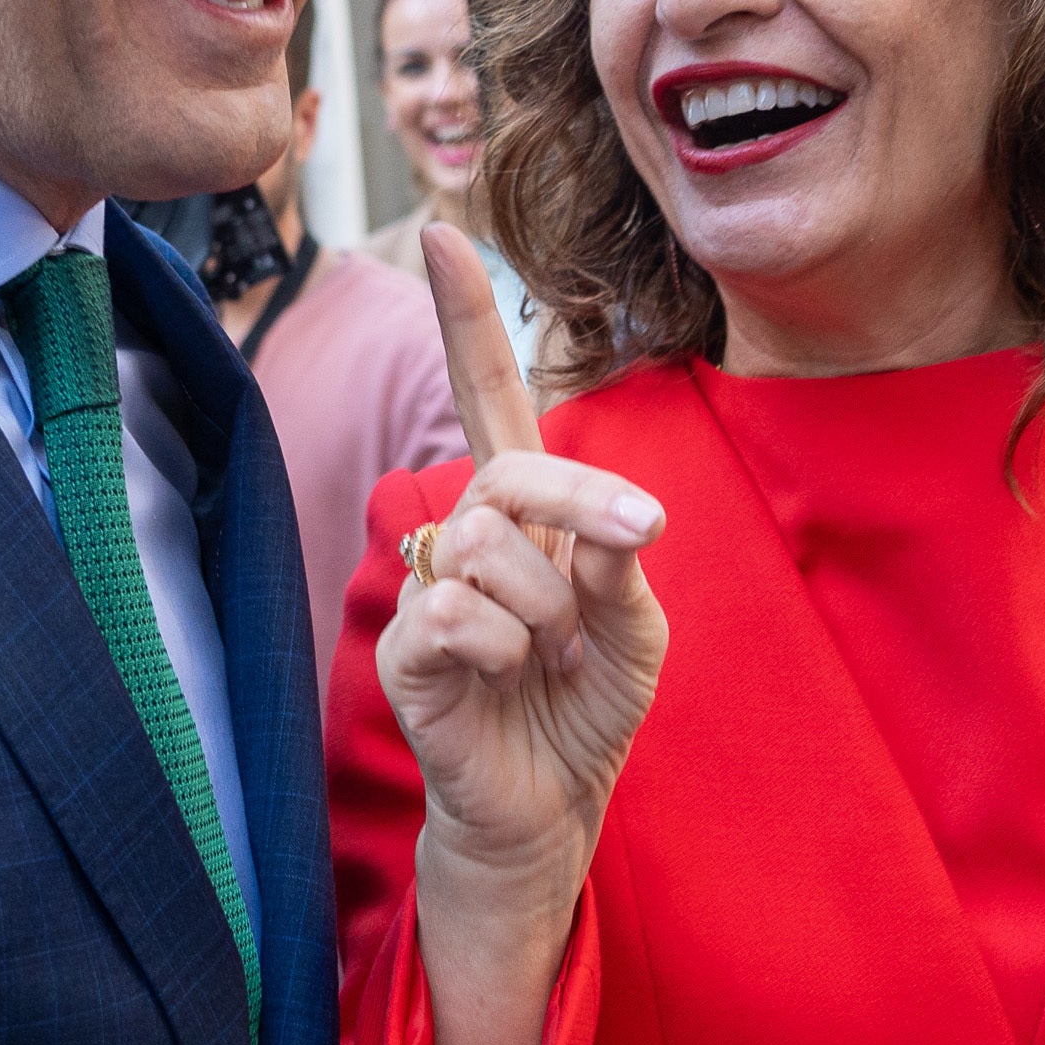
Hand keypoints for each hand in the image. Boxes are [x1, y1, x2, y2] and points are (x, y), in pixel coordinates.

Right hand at [380, 226, 669, 1044]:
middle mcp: (468, 535)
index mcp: (527, 515)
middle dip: (582, 500)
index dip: (464, 320)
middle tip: (636, 534)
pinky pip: (454, 614)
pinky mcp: (407, 650)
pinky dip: (504, 651)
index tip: (442, 234)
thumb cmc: (587, 710)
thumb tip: (608, 513)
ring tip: (546, 659)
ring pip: (484, 544)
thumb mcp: (636, 631)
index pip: (488, 400)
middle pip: (506, 469)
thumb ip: (619, 564)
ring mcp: (431, 589)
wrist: (551, 810)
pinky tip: (505, 684)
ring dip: (543, 605)